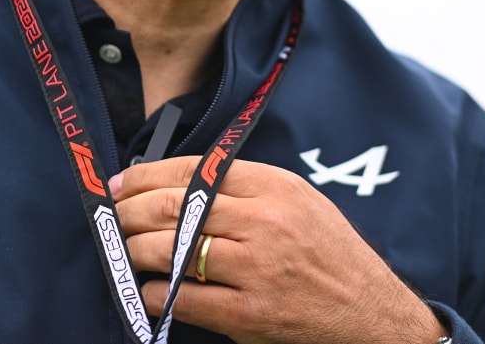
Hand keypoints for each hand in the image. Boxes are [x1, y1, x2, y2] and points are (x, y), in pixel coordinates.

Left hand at [109, 156, 445, 343]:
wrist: (372, 314)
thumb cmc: (330, 255)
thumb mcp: (299, 202)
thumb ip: (246, 188)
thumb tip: (178, 183)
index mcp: (275, 187)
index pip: (193, 171)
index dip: (146, 176)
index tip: (121, 184)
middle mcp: (264, 222)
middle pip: (175, 207)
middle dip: (130, 211)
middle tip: (113, 217)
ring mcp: (256, 269)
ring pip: (171, 250)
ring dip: (135, 250)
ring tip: (126, 251)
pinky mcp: (249, 313)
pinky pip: (183, 298)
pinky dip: (154, 293)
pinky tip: (147, 290)